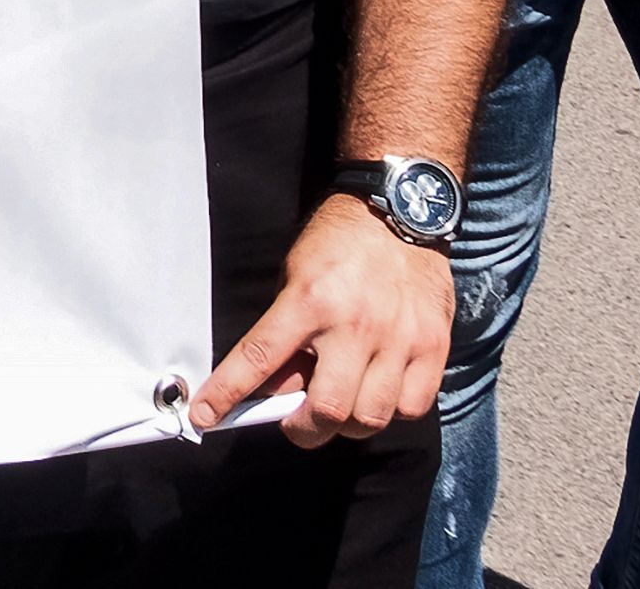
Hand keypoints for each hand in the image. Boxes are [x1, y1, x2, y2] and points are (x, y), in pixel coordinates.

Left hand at [185, 196, 453, 448]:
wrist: (399, 211)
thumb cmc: (338, 245)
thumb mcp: (295, 279)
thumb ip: (285, 336)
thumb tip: (274, 392)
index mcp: (309, 300)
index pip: (259, 358)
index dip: (228, 394)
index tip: (206, 416)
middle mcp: (354, 324)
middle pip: (326, 410)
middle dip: (303, 428)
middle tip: (297, 419)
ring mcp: (398, 338)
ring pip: (369, 418)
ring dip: (347, 423)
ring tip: (341, 401)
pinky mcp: (433, 347)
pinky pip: (411, 407)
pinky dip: (390, 410)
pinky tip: (378, 390)